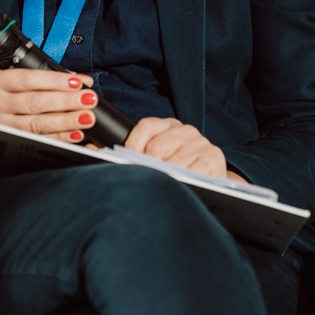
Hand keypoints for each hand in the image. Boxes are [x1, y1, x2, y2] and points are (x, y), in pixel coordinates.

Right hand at [0, 68, 96, 143]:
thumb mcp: (4, 75)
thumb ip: (36, 77)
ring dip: (65, 122)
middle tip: (89, 99)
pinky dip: (57, 139)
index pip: (28, 79)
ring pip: (36, 125)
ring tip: (86, 118)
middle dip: (66, 102)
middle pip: (34, 103)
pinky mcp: (6, 142)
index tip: (78, 81)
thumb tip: (75, 79)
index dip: (55, 81)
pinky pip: (36, 141)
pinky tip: (74, 135)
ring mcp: (0, 126)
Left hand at [124, 117, 248, 182]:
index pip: (146, 127)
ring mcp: (200, 143)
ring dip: (164, 179)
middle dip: (147, 168)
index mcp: (168, 125)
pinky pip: (192, 172)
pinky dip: (184, 182)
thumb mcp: (158, 159)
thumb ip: (134, 154)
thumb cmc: (178, 171)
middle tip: (143, 182)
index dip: (133, 145)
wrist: (212, 184)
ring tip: (159, 189)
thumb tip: (101, 152)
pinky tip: (179, 188)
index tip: (125, 162)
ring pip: (173, 163)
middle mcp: (186, 130)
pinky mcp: (213, 158)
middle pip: (156, 147)